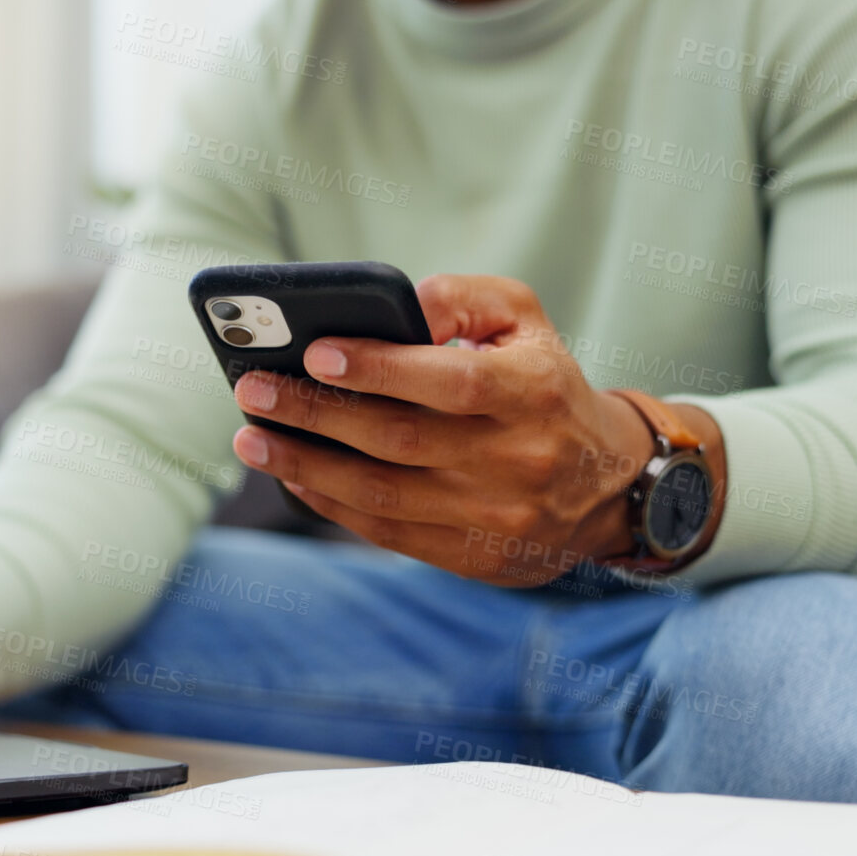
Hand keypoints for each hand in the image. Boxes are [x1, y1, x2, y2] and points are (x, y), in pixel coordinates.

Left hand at [230, 274, 722, 585]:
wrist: (604, 487)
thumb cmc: (543, 385)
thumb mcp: (523, 321)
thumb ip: (460, 299)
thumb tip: (397, 307)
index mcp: (531, 391)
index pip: (450, 381)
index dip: (380, 368)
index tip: (316, 353)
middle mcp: (516, 458)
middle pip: (398, 439)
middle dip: (314, 414)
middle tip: (254, 391)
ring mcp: (493, 515)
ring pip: (381, 493)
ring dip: (305, 465)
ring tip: (252, 438)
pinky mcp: (472, 556)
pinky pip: (387, 530)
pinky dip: (331, 502)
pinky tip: (292, 475)